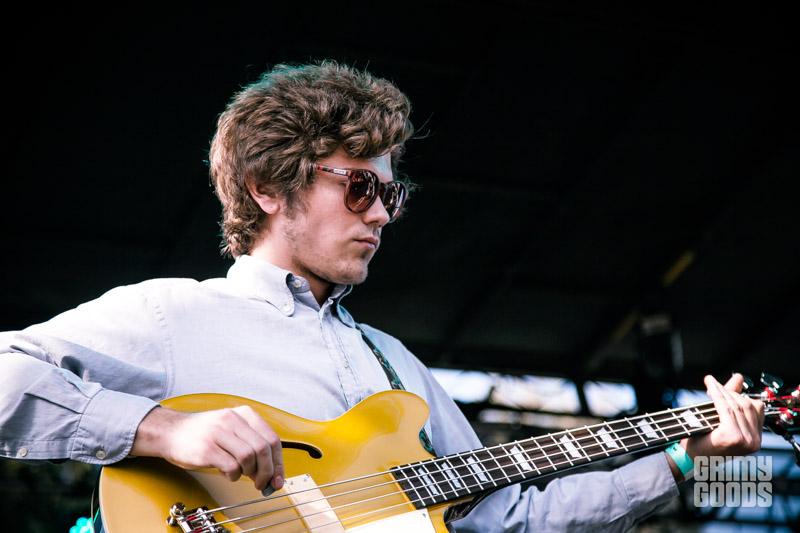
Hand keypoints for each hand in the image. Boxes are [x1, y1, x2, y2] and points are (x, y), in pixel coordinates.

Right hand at [132, 405, 283, 491]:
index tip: (278, 477)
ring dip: (249, 473)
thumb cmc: (203, 433)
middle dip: (267, 471)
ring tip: (241, 475)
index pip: (272, 438)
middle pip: (263, 448)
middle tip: (262, 483)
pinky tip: (227, 473)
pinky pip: (231, 467)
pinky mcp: (206, 448)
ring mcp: (219, 433)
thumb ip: (251, 444)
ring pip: (249, 457)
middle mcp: (232, 419)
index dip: (278, 462)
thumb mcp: (231, 428)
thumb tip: (271, 471)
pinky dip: (233, 476)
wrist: (170, 431)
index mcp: (244, 413)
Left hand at [682, 373, 764, 459]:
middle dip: (729, 392)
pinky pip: (725, 409)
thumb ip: (731, 398)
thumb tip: (739, 377)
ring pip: (735, 406)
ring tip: (710, 383)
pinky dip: (717, 395)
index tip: (726, 386)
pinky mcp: (732, 436)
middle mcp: (754, 442)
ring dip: (722, 391)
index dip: (741, 394)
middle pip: (746, 405)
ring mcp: (745, 441)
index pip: (757, 409)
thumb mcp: (720, 419)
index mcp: (756, 440)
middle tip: (714, 384)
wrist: (687, 458)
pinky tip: (710, 387)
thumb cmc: (702, 440)